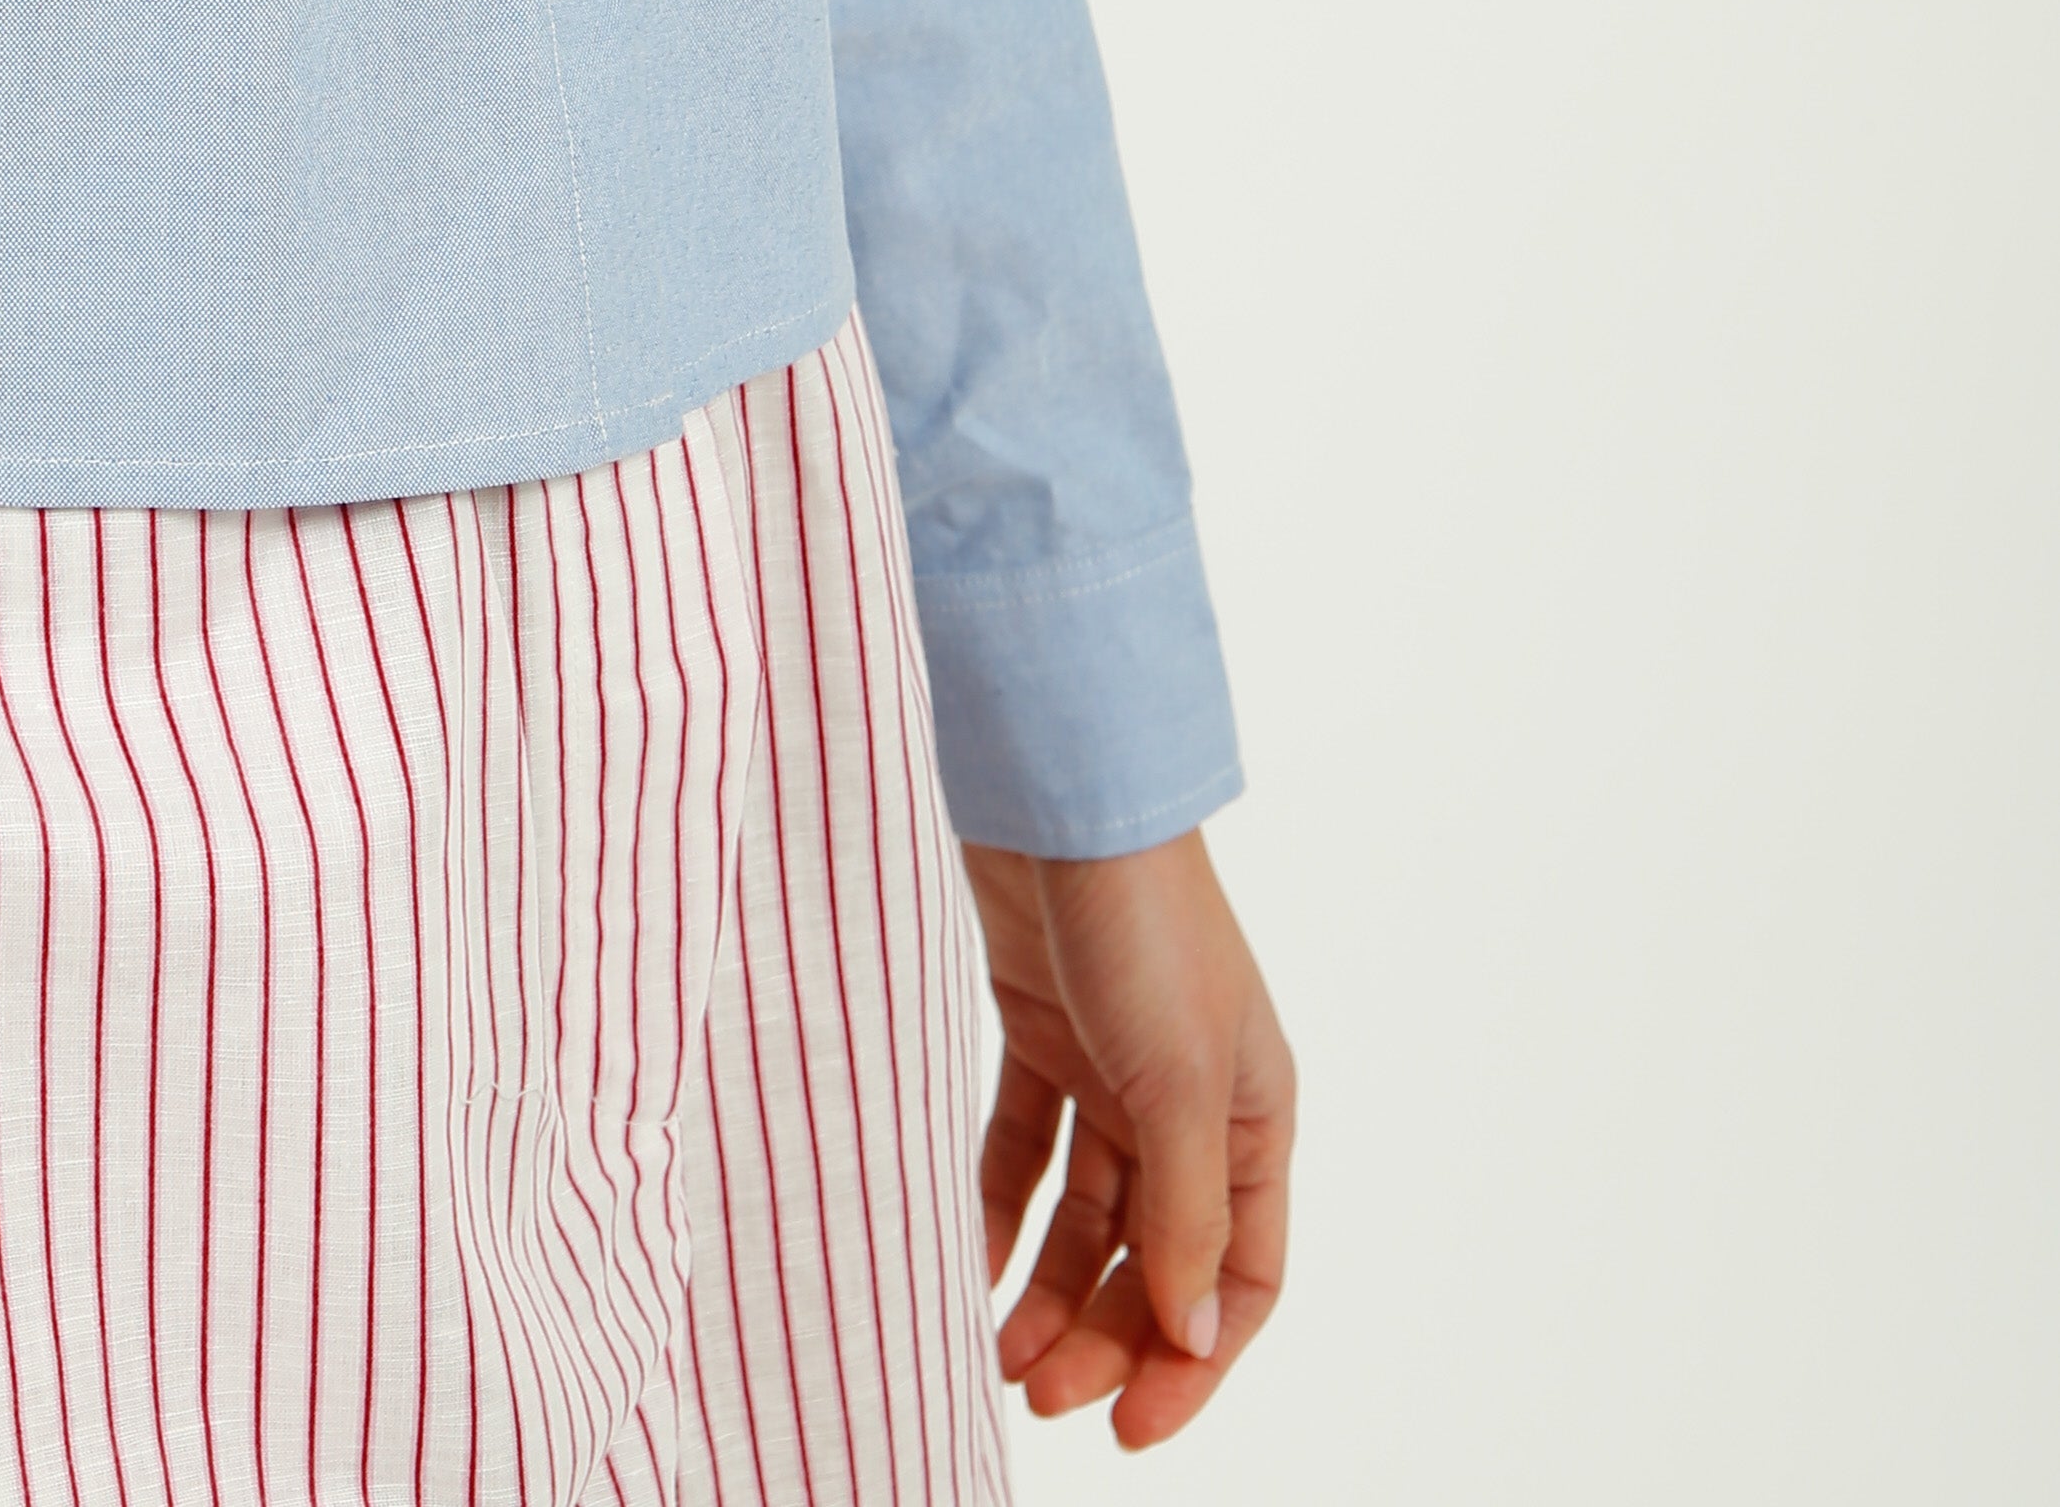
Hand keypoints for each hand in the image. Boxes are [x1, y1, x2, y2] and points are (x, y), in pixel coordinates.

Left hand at [962, 825, 1292, 1449]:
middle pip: (1154, 1257)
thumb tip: (1195, 1335)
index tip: (1129, 1425)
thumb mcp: (1180, 1083)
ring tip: (997, 1359)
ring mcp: (1113, 1068)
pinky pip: (1022, 1149)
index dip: (1193, 1359)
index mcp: (1254, 1120)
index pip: (1240, 1277)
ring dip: (1046, 1288)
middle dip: (1103, 1334)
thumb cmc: (1146, 926)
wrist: (1061, 795)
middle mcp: (1191, 1105)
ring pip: (1086, 1214)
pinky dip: (996, 1209)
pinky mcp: (1040, 1032)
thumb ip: (1185, 1214)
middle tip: (1038, 1397)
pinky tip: (965, 1265)